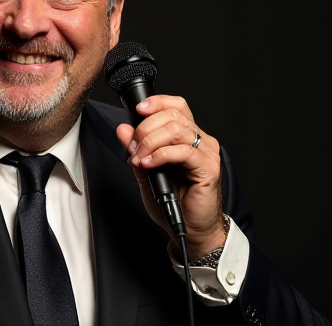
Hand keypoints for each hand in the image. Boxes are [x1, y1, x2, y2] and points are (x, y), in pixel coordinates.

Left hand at [115, 95, 225, 260]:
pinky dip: (161, 155)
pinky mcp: (208, 168)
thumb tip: (123, 129)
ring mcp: (206, 153)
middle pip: (173, 115)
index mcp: (188, 136)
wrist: (191, 229)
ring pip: (176, 129)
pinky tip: (149, 164)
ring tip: (140, 158)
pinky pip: (182, 151)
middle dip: (145, 128)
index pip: (176, 105)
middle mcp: (200, 140)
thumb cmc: (174, 201)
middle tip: (133, 148)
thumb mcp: (147, 171)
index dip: (157, 103)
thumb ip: (136, 149)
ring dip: (150, 141)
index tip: (137, 111)